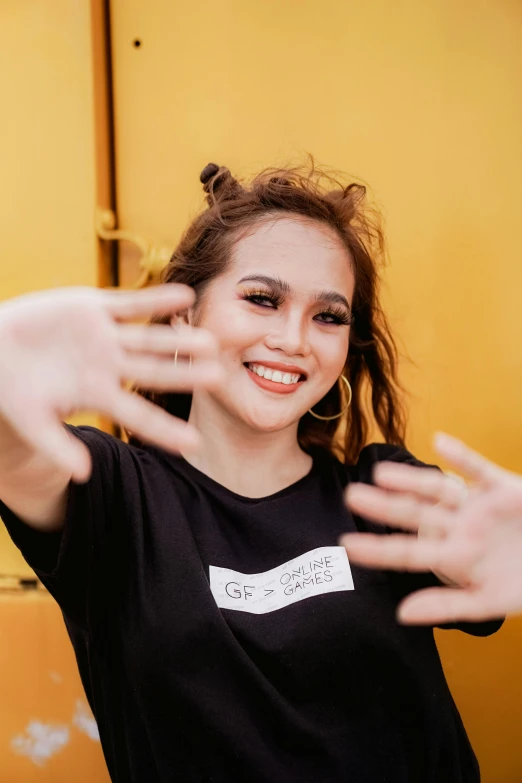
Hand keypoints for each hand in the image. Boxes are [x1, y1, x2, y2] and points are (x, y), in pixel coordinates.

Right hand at [0, 285, 222, 481]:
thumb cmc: (8, 388)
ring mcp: (104, 336)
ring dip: (177, 339)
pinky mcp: (93, 307)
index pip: (138, 416)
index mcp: (96, 394)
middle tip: (218, 379)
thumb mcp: (30, 419)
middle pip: (154, 373)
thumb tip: (83, 476)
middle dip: (184, 376)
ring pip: (149, 338)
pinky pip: (130, 304)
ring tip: (210, 341)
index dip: (165, 430)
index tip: (195, 444)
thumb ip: (56, 445)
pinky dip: (155, 300)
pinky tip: (184, 297)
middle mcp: (108, 366)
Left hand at [341, 434, 521, 623]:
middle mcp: (458, 527)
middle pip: (415, 514)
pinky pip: (479, 468)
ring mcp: (478, 505)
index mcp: (453, 556)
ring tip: (381, 473)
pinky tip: (440, 442)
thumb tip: (402, 614)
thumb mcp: (488, 602)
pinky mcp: (502, 486)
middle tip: (351, 497)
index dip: (378, 549)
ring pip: (439, 489)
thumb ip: (446, 605)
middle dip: (384, 507)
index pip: (408, 552)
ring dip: (412, 479)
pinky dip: (462, 455)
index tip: (346, 544)